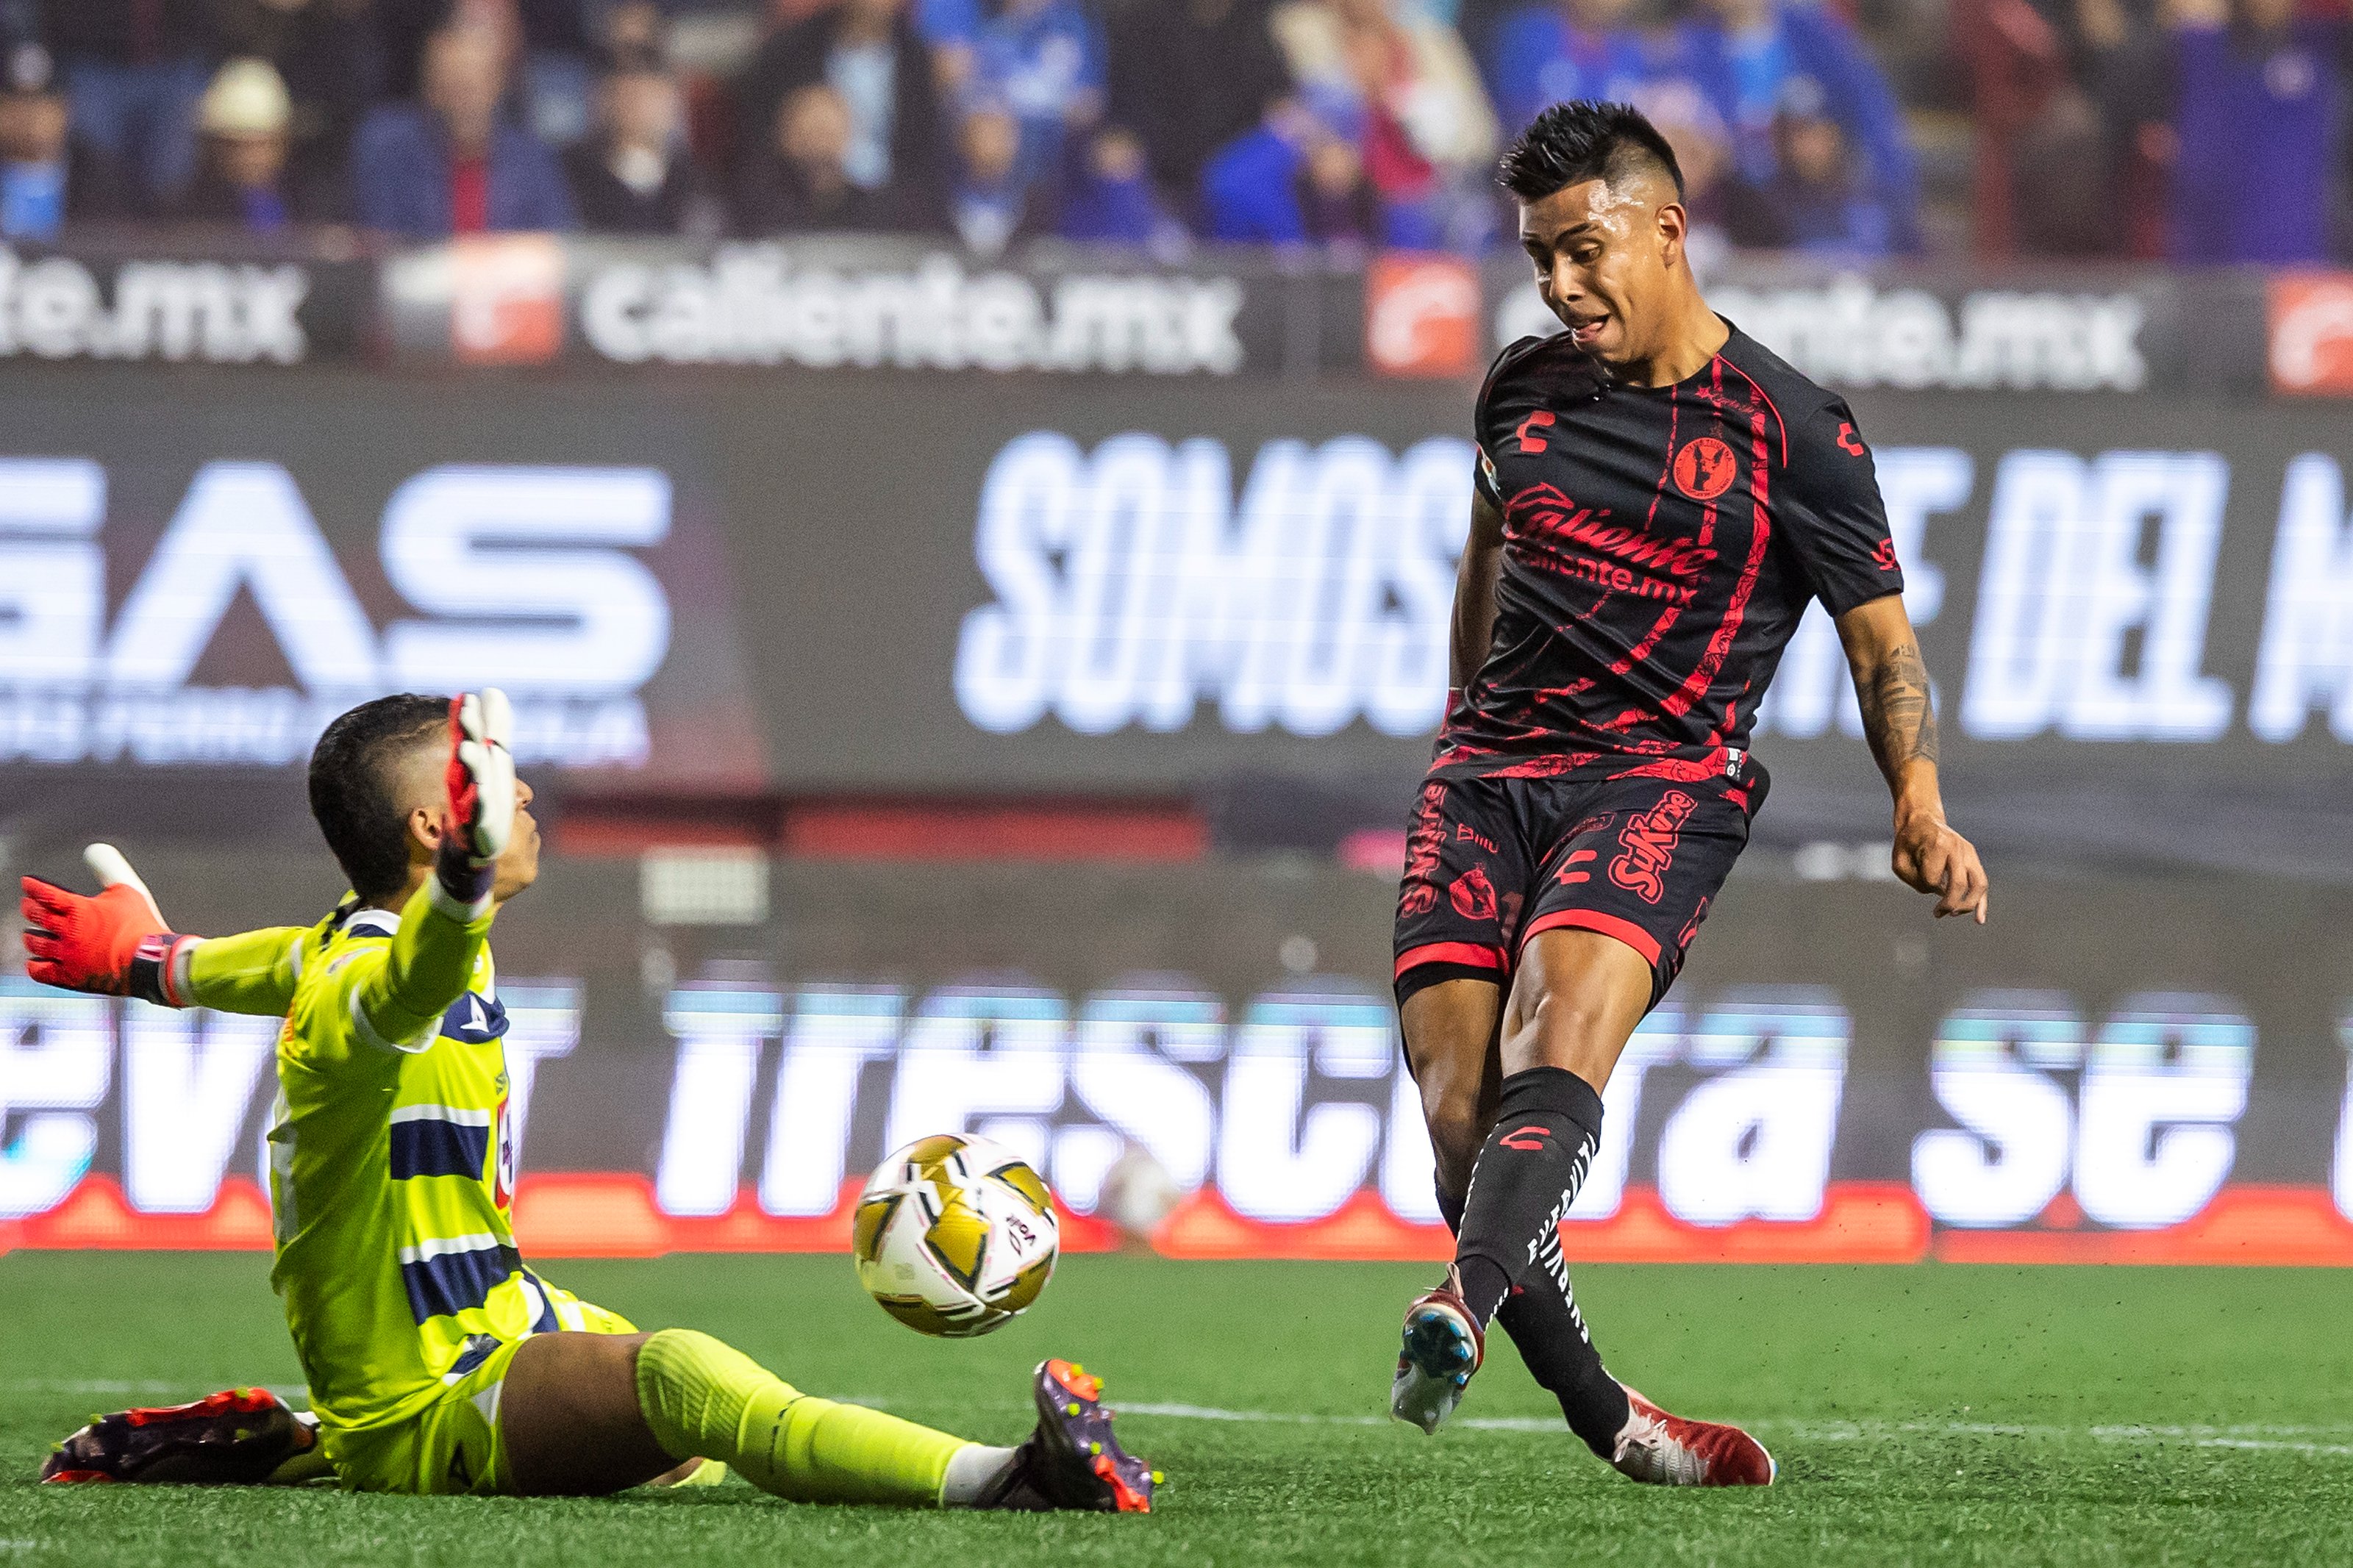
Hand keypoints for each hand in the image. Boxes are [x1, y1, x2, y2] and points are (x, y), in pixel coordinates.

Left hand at [20, 844, 193, 1001]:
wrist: (150, 960)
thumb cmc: (141, 928)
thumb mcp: (128, 892)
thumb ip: (109, 872)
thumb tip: (101, 855)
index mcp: (79, 909)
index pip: (47, 894)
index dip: (34, 887)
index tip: (28, 884)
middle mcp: (68, 931)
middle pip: (38, 917)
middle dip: (29, 909)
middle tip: (27, 906)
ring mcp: (67, 955)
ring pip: (37, 944)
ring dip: (30, 938)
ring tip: (29, 935)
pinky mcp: (71, 976)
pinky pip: (42, 972)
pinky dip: (35, 966)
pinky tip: (35, 963)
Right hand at [443, 689, 515, 865]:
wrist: (475, 848)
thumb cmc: (484, 797)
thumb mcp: (493, 758)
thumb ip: (494, 726)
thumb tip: (492, 690)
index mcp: (474, 764)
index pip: (473, 737)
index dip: (472, 719)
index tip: (470, 696)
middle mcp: (469, 780)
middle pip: (471, 752)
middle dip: (469, 731)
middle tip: (468, 709)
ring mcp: (472, 802)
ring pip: (473, 779)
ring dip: (471, 764)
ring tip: (468, 748)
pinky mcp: (479, 826)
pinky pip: (479, 813)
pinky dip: (478, 802)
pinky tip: (479, 792)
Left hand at [1891, 808, 1988, 923]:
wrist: (1921, 818)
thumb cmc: (1908, 842)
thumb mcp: (1899, 860)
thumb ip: (1914, 880)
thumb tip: (1940, 893)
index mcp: (1937, 845)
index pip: (1932, 878)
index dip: (1923, 886)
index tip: (1916, 880)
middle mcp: (1957, 848)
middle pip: (1960, 884)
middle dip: (1949, 904)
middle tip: (1937, 913)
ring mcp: (1968, 852)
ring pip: (1978, 884)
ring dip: (1968, 905)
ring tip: (1954, 914)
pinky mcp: (1972, 857)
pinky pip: (1981, 882)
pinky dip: (1981, 901)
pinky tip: (1979, 919)